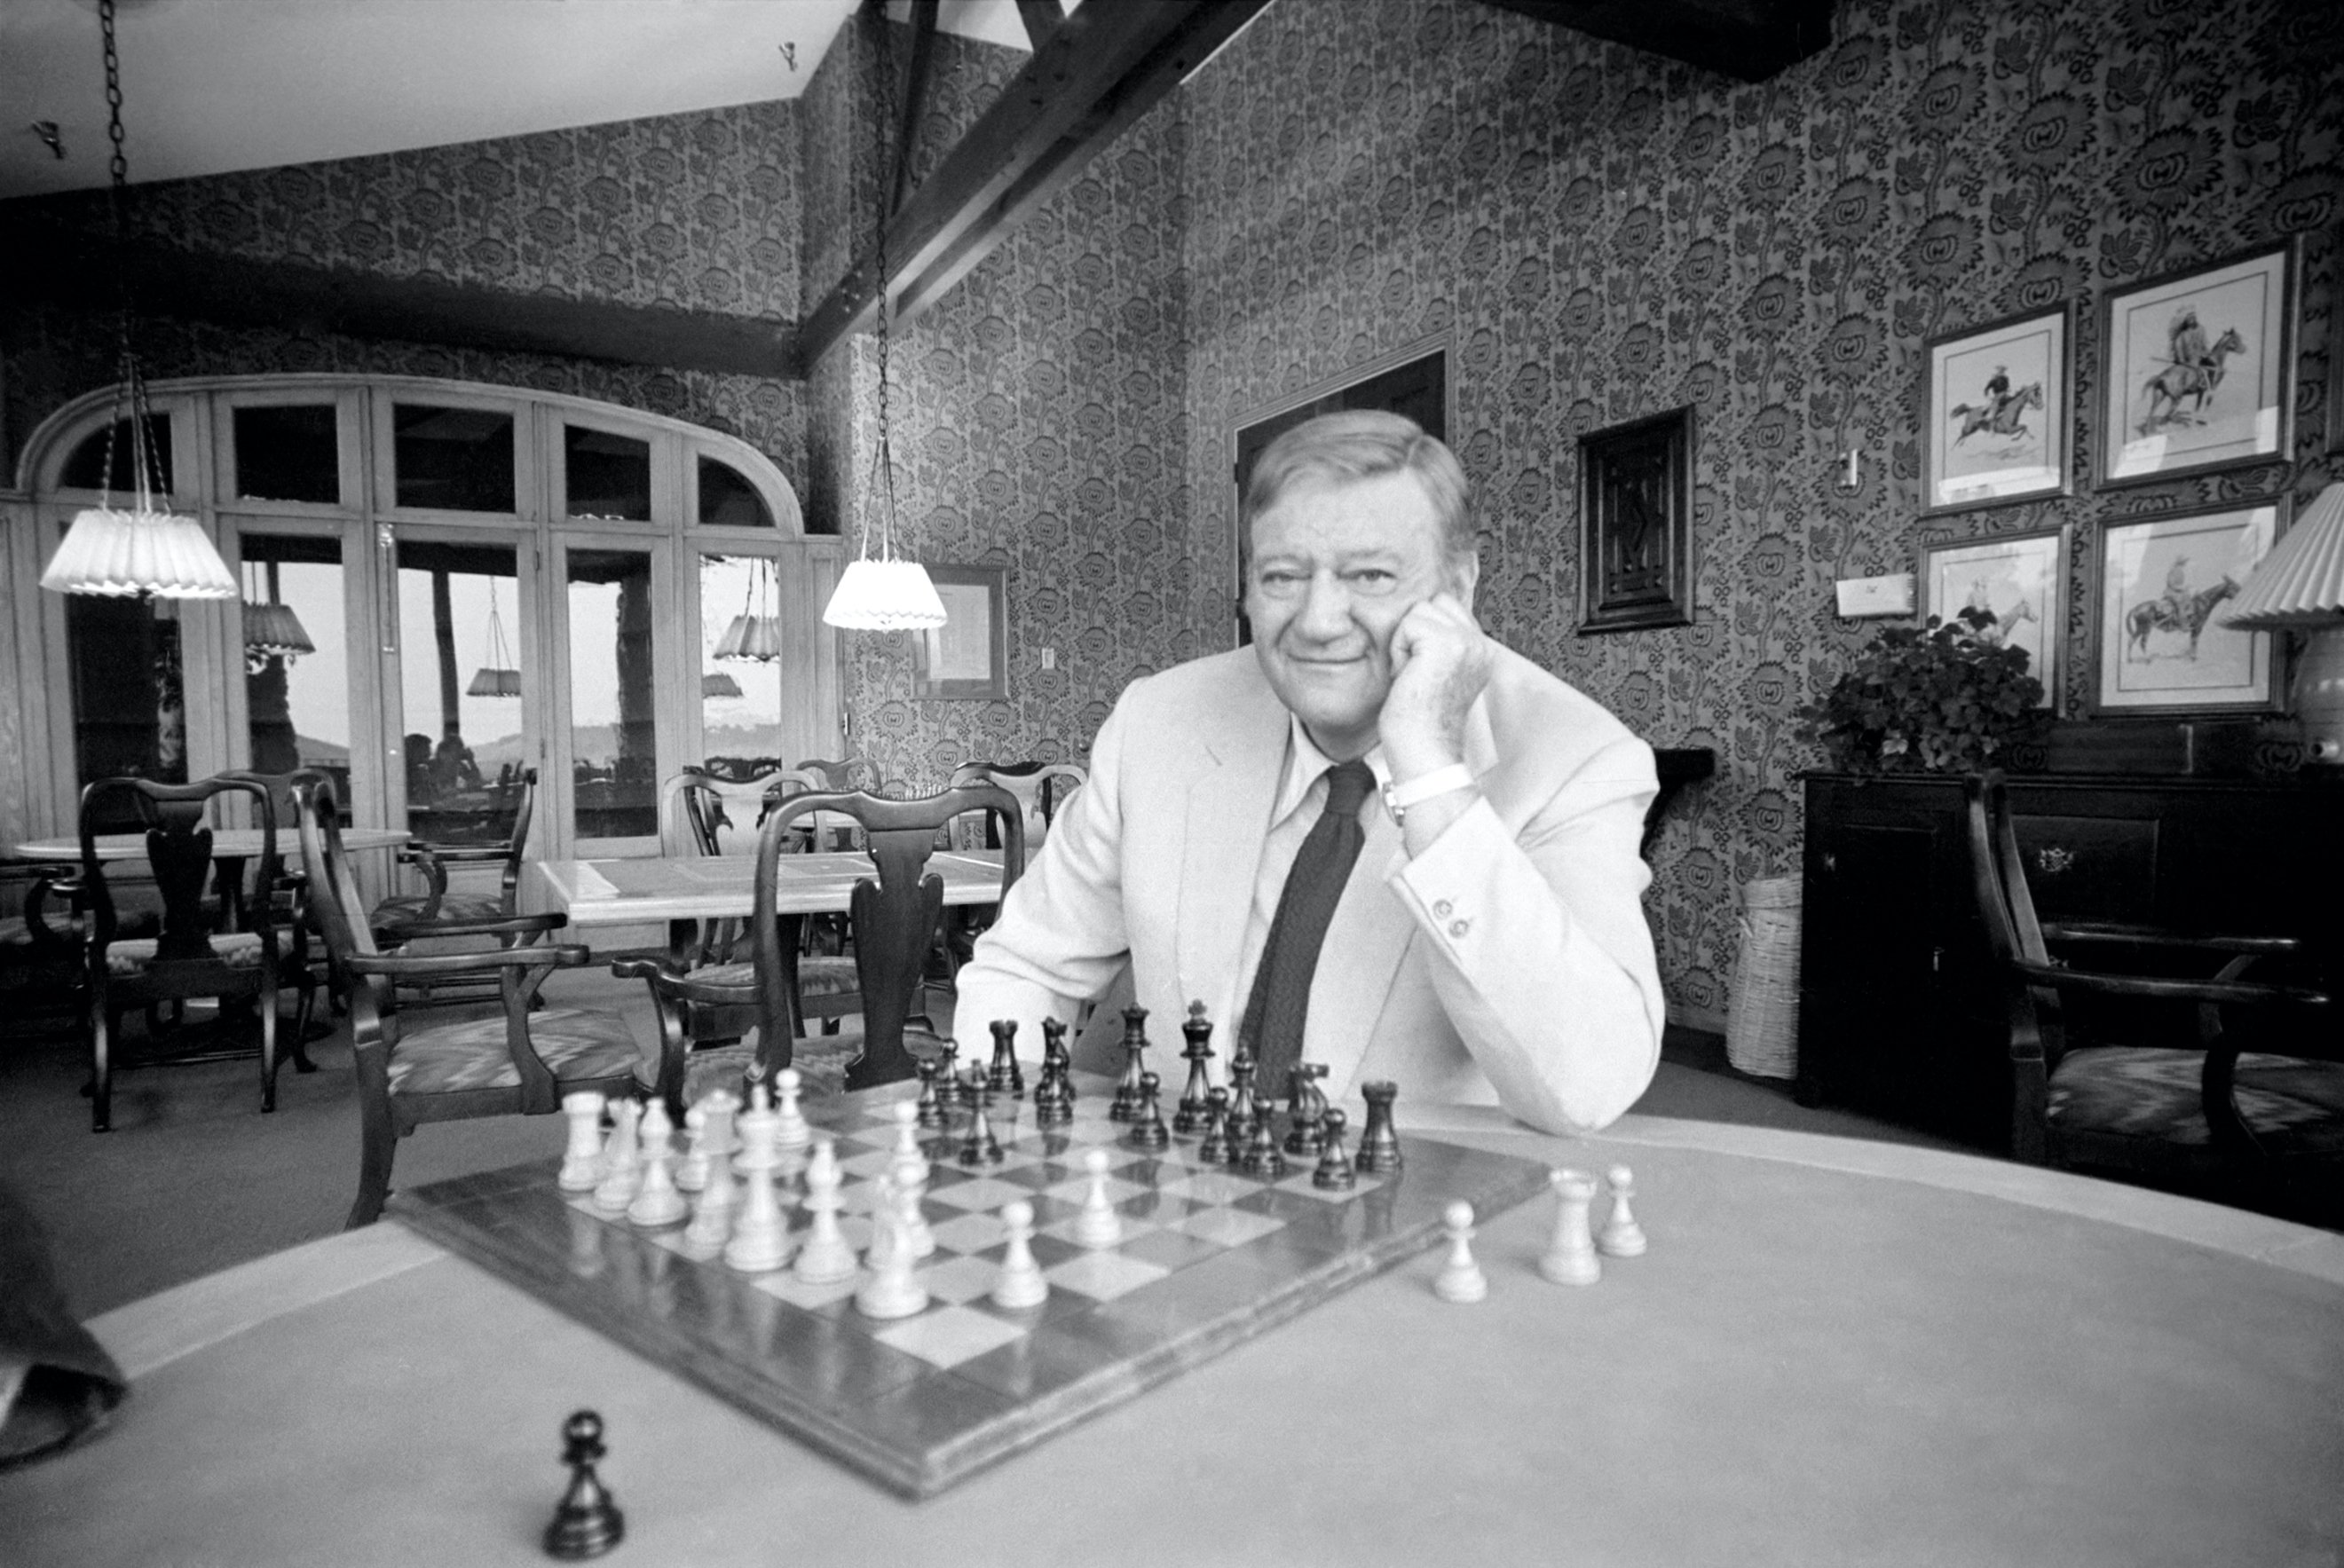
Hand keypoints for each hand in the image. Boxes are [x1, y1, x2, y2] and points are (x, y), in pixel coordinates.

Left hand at [1379, 591, 1491, 777]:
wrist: (1424, 752)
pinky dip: (1399, 650)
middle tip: (1416, 673)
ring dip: (1406, 642)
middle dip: (1415, 634)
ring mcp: (1465, 643)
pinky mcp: (1445, 644)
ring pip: (1419, 611)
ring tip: (1413, 676)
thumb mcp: (1437, 673)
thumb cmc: (1421, 722)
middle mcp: (1479, 644)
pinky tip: (1408, 677)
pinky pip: (1408, 624)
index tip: (1423, 670)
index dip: (1423, 632)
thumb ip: (1440, 643)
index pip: (1447, 607)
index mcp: (1481, 651)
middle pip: (1433, 603)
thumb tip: (1418, 613)